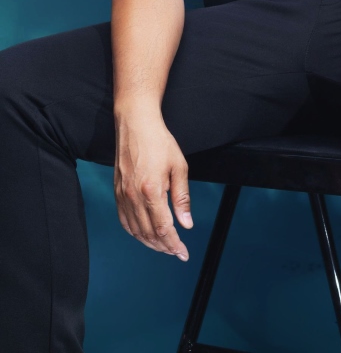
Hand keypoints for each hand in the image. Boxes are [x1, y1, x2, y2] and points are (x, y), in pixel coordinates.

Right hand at [113, 102, 192, 259]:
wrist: (135, 124)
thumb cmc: (159, 142)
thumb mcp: (179, 166)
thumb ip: (182, 197)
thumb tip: (186, 223)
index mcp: (151, 191)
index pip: (163, 228)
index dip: (174, 244)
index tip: (183, 253)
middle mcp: (134, 197)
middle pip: (148, 234)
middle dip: (164, 247)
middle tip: (177, 252)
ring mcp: (123, 195)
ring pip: (135, 230)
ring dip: (150, 243)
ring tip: (164, 246)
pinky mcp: (117, 192)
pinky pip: (124, 220)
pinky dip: (135, 232)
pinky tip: (144, 234)